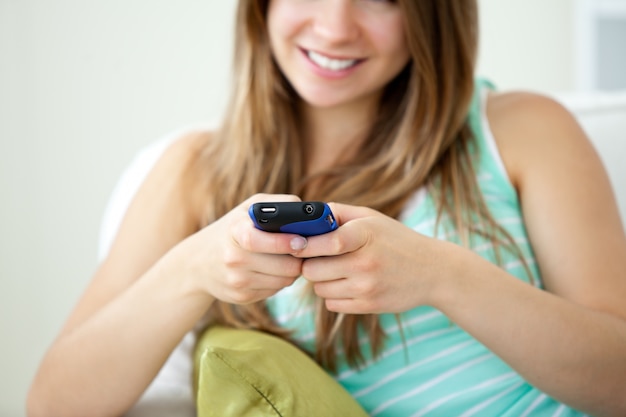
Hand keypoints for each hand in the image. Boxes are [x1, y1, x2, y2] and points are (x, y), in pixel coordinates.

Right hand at [173, 194, 308, 304]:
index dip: (283, 242)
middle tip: (302, 249)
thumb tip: (309, 212)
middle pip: (283, 266)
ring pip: (284, 280)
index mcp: (234, 232)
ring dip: (292, 270)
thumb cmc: (232, 229)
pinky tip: (271, 270)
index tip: (301, 241)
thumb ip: (279, 204)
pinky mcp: (242, 297)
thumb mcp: (248, 208)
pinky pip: (275, 290)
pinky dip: (279, 280)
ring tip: (287, 258)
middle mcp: (233, 259)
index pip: (257, 240)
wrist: (198, 263)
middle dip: (298, 258)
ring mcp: (237, 281)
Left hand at [293, 203, 444, 313]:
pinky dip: (333, 295)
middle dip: (311, 263)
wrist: (432, 271)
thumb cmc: (395, 239)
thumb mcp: (371, 218)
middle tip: (319, 258)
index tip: (295, 244)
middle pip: (313, 270)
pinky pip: (331, 304)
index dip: (305, 244)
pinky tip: (347, 283)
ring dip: (322, 280)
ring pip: (319, 289)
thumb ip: (337, 213)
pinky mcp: (369, 306)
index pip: (327, 242)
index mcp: (365, 235)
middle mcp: (365, 263)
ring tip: (337, 269)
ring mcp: (367, 287)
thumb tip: (303, 217)